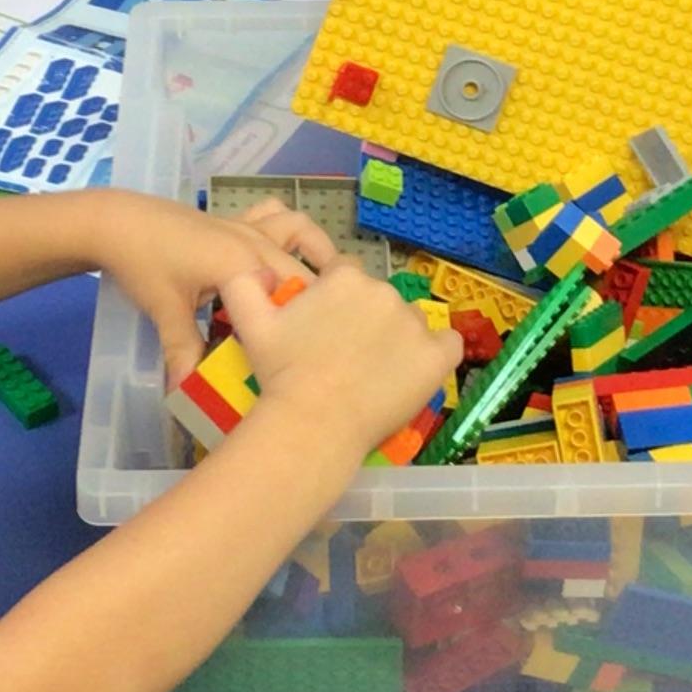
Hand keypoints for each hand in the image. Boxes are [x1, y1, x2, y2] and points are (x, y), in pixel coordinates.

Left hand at [95, 193, 334, 383]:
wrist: (116, 222)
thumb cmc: (143, 264)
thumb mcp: (166, 311)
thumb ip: (183, 353)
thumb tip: (186, 396)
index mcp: (246, 266)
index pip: (292, 301)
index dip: (301, 330)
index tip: (303, 357)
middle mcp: (256, 242)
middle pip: (304, 272)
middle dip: (318, 303)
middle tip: (313, 340)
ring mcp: (247, 226)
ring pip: (299, 231)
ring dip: (316, 253)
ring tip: (322, 286)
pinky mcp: (234, 220)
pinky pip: (275, 215)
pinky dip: (288, 229)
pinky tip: (288, 250)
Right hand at [224, 258, 461, 449]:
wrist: (313, 422)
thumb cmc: (280, 373)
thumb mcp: (250, 323)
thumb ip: (243, 284)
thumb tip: (253, 268)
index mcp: (344, 277)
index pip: (346, 274)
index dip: (336, 300)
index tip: (328, 328)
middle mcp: (383, 291)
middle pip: (379, 297)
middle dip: (365, 319)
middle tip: (346, 355)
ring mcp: (414, 323)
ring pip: (410, 322)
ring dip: (397, 338)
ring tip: (376, 372)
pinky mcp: (436, 356)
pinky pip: (448, 344)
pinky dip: (437, 353)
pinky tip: (417, 369)